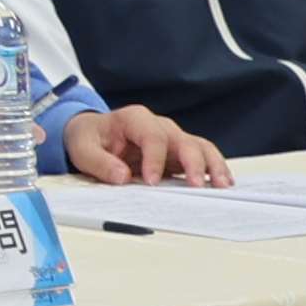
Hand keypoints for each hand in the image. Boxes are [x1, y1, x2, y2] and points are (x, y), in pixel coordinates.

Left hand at [65, 104, 232, 186]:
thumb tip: (121, 177)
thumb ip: (99, 162)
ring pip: (200, 147)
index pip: (152, 136)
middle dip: (193, 163)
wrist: (93, 134)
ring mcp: (172, 139)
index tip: (150, 182)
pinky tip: (221, 184)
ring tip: (222, 186)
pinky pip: (202, 158)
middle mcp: (159, 126)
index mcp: (134, 119)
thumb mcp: (83, 148)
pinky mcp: (180, 154)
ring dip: (213, 166)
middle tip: (196, 186)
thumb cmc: (90, 138)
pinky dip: (214, 170)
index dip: (154, 159)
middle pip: (183, 141)